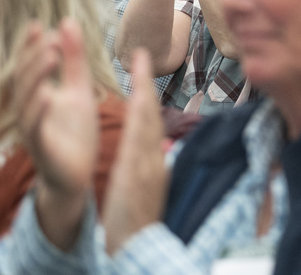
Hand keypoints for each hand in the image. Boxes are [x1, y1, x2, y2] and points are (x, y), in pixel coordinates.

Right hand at [15, 20, 97, 249]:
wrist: (78, 174)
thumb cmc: (75, 131)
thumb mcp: (79, 88)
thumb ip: (74, 59)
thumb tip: (67, 22)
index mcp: (37, 96)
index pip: (28, 67)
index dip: (30, 47)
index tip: (37, 25)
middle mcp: (29, 111)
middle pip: (24, 81)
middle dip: (33, 58)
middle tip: (48, 38)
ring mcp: (33, 130)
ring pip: (26, 102)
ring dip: (36, 79)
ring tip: (49, 57)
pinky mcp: (41, 148)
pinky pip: (35, 129)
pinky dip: (39, 111)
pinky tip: (48, 95)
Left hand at [102, 49, 167, 254]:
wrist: (137, 248)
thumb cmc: (138, 222)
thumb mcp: (148, 189)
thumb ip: (156, 166)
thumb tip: (163, 148)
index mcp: (155, 161)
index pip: (152, 121)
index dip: (147, 94)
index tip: (143, 69)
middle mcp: (155, 157)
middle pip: (152, 113)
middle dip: (147, 82)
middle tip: (144, 53)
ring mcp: (148, 163)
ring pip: (148, 120)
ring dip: (145, 89)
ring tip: (141, 62)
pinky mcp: (139, 173)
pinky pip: (140, 138)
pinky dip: (141, 116)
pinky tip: (139, 98)